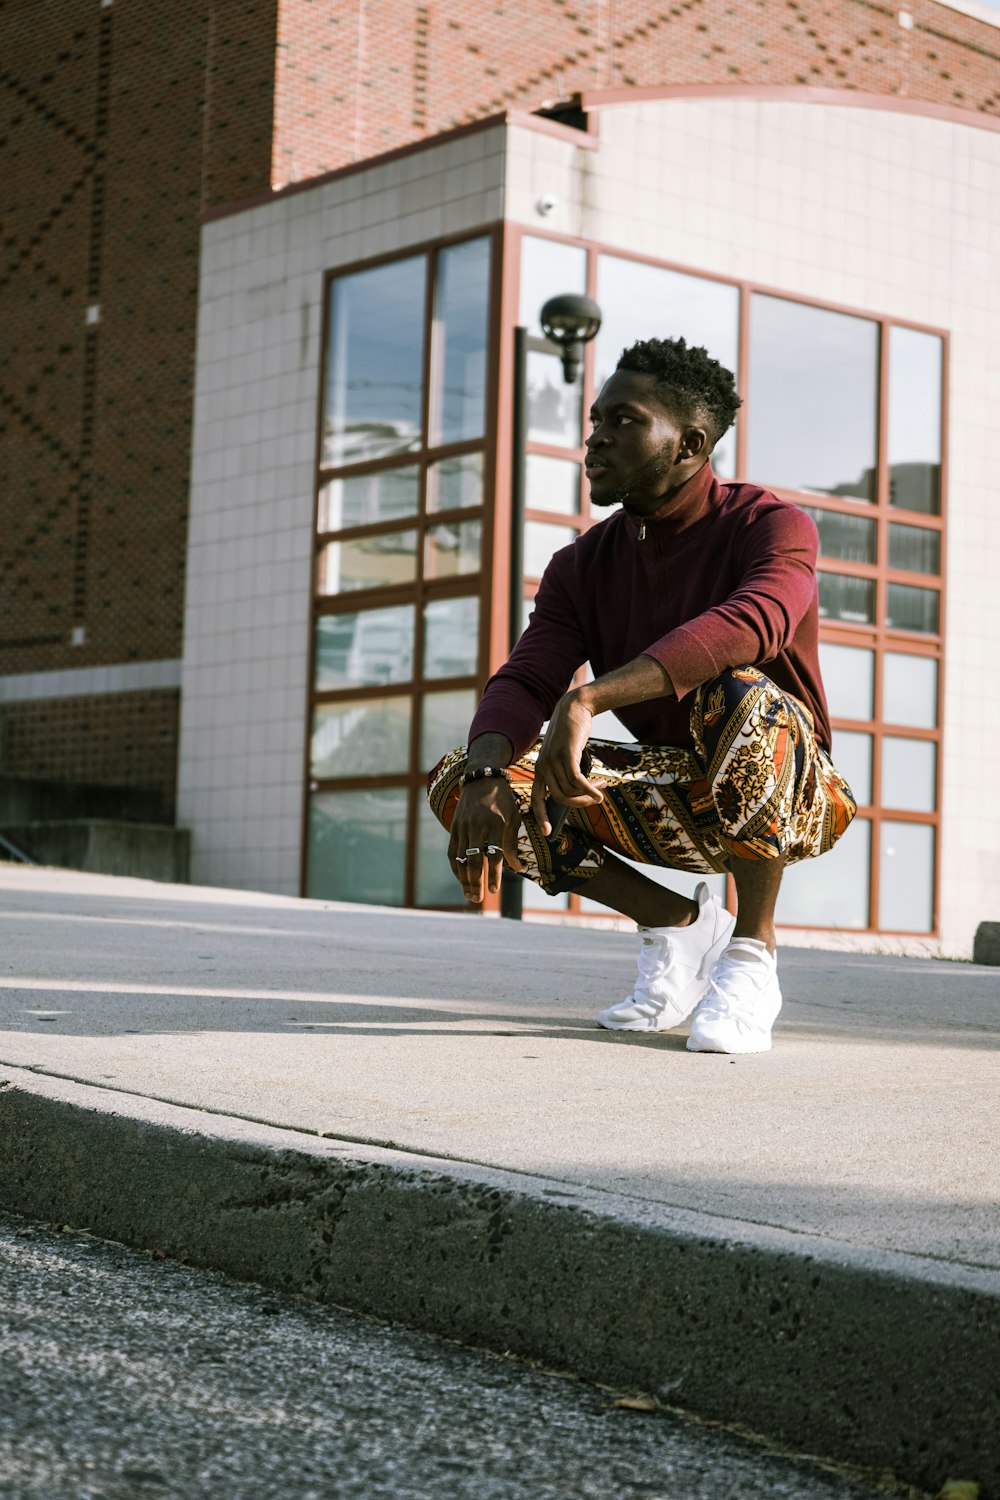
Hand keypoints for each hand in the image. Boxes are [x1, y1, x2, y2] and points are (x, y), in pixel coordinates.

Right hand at [448, 777, 523, 904]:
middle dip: (475, 882)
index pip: (493, 855)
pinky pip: (452, 852)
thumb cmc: (503, 800)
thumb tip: (518, 867)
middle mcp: (477, 826)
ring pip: (460, 859)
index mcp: (495, 823)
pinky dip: (455, 867)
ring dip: (464, 879)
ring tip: (469, 895)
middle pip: (473, 860)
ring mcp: (463, 827)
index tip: (494, 891)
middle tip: (477, 899)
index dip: (493, 874)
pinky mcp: (454, 827)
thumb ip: (512, 844)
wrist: (482, 779)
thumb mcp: (513, 818)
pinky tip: (460, 879)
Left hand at [530, 691, 603, 836]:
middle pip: (561, 798)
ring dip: (589, 794)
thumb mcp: (565, 756)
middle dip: (581, 803)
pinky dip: (590, 789)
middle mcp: (543, 767)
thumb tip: (578, 796)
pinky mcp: (566, 755)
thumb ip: (566, 774)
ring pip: (571, 790)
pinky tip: (600, 790)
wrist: (574, 708)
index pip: (536, 798)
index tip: (548, 832)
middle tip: (597, 799)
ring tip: (601, 787)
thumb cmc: (572, 735)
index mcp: (540, 770)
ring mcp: (553, 761)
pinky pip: (577, 781)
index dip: (541, 816)